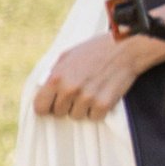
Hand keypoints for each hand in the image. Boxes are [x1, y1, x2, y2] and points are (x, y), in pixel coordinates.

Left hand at [33, 31, 164, 120]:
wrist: (124, 48)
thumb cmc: (95, 50)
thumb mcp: (67, 55)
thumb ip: (53, 73)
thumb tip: (44, 89)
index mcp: (57, 77)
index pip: (40, 107)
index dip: (47, 106)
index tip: (53, 104)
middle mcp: (70, 89)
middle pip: (58, 114)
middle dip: (66, 105)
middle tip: (78, 92)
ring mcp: (87, 98)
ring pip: (77, 116)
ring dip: (83, 108)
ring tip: (91, 92)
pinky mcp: (104, 104)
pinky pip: (94, 117)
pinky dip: (98, 110)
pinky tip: (102, 95)